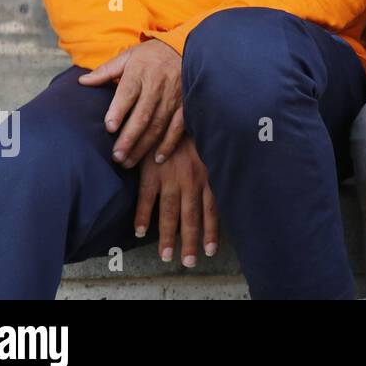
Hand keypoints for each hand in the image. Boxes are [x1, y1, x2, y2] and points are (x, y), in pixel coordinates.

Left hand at [79, 39, 184, 167]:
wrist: (186, 48)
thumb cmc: (152, 55)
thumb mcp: (128, 56)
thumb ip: (106, 71)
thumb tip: (82, 81)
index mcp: (140, 73)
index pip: (128, 94)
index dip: (119, 111)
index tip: (109, 128)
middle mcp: (157, 87)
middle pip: (142, 115)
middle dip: (129, 138)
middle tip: (116, 156)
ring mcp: (173, 98)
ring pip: (158, 126)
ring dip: (144, 146)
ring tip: (128, 162)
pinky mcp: (185, 105)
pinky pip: (178, 128)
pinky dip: (169, 144)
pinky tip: (157, 159)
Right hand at [135, 136, 218, 267]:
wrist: (177, 103)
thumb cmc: (199, 126)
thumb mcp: (214, 145)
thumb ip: (216, 167)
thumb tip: (225, 186)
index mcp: (209, 173)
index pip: (213, 209)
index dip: (211, 231)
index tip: (209, 251)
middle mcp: (192, 179)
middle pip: (192, 217)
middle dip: (190, 242)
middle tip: (187, 262)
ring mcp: (171, 176)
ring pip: (170, 212)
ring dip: (167, 236)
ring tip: (166, 255)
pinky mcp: (152, 170)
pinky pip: (147, 197)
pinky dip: (143, 216)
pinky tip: (141, 232)